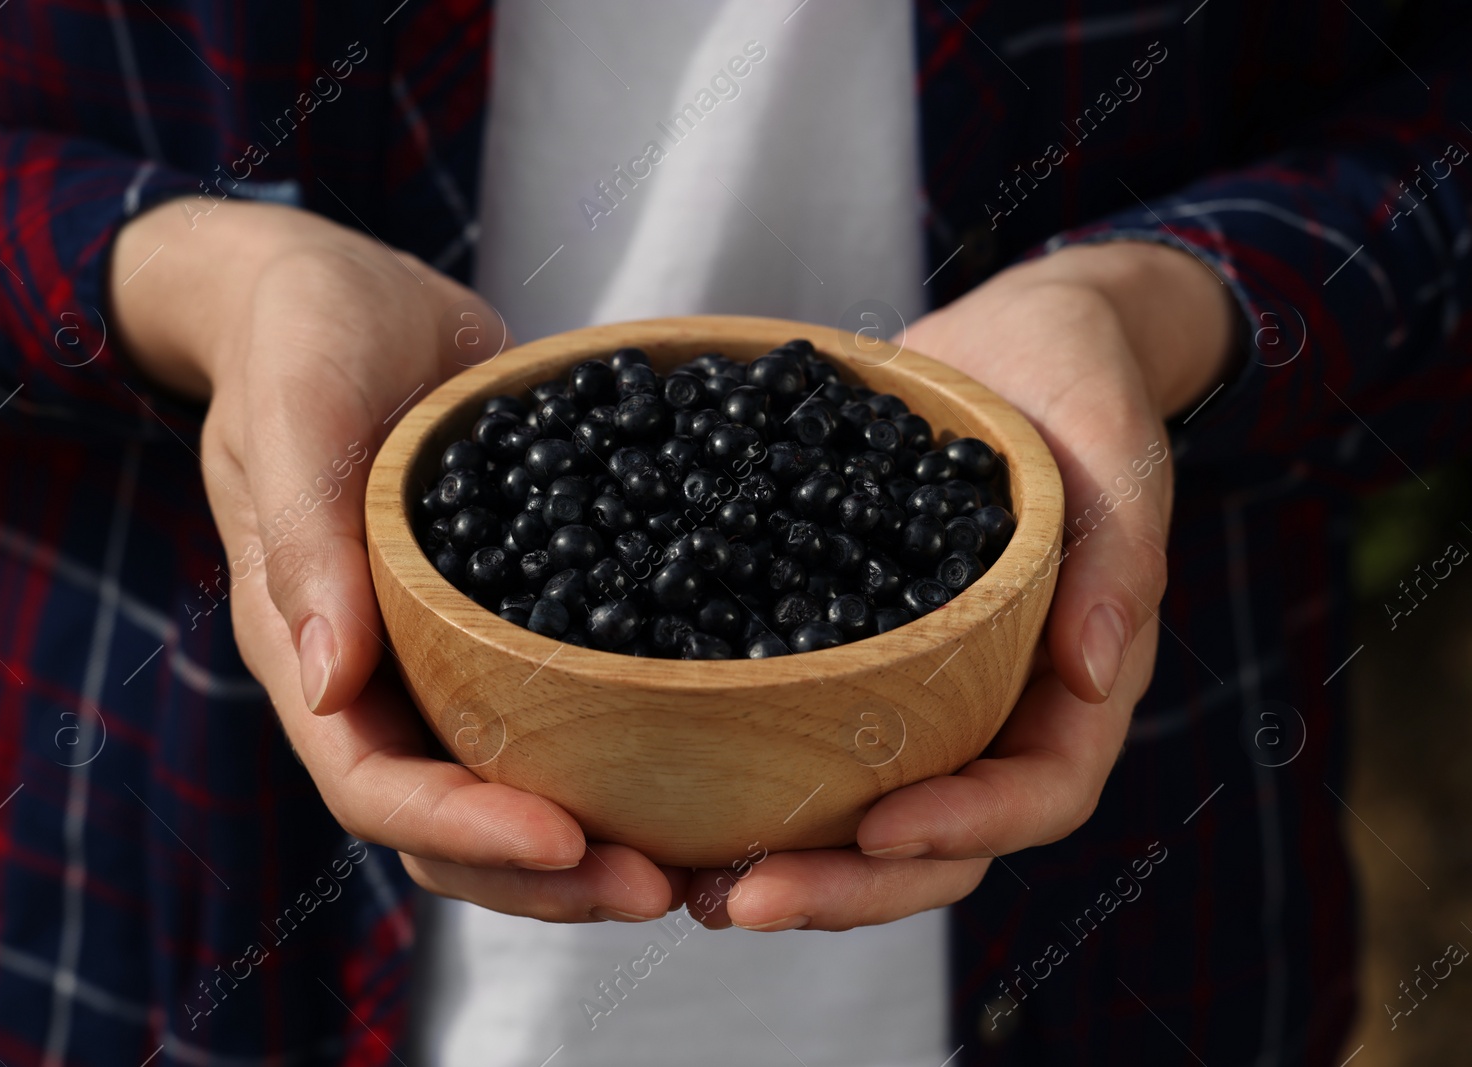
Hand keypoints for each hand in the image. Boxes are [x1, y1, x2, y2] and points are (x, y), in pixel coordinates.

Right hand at [111, 200, 684, 922]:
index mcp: (308, 649)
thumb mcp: (296, 409)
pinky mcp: (503, 624)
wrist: (345, 293)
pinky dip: (619, 756)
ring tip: (696, 861)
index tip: (569, 839)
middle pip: (451, 825)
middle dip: (549, 873)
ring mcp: (440, 659)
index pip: (372, 785)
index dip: (466, 829)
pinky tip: (707, 761)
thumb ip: (304, 539)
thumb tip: (327, 683)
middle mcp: (375, 677)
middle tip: (662, 885)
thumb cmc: (301, 336)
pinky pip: (558, 712)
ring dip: (594, 842)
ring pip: (509, 790)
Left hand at [689, 242, 1237, 930]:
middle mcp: (998, 710)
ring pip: (867, 816)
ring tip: (695, 889)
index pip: (1039, 793)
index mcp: (1074, 684)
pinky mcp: (859, 662)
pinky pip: (813, 741)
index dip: (966, 824)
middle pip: (937, 841)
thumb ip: (1120, 558)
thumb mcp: (1116, 452)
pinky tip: (681, 804)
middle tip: (742, 900)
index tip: (879, 826)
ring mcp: (926, 696)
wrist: (1014, 343)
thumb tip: (1093, 673)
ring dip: (790, 864)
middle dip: (847, 884)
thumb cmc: (1083, 387)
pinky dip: (756, 783)